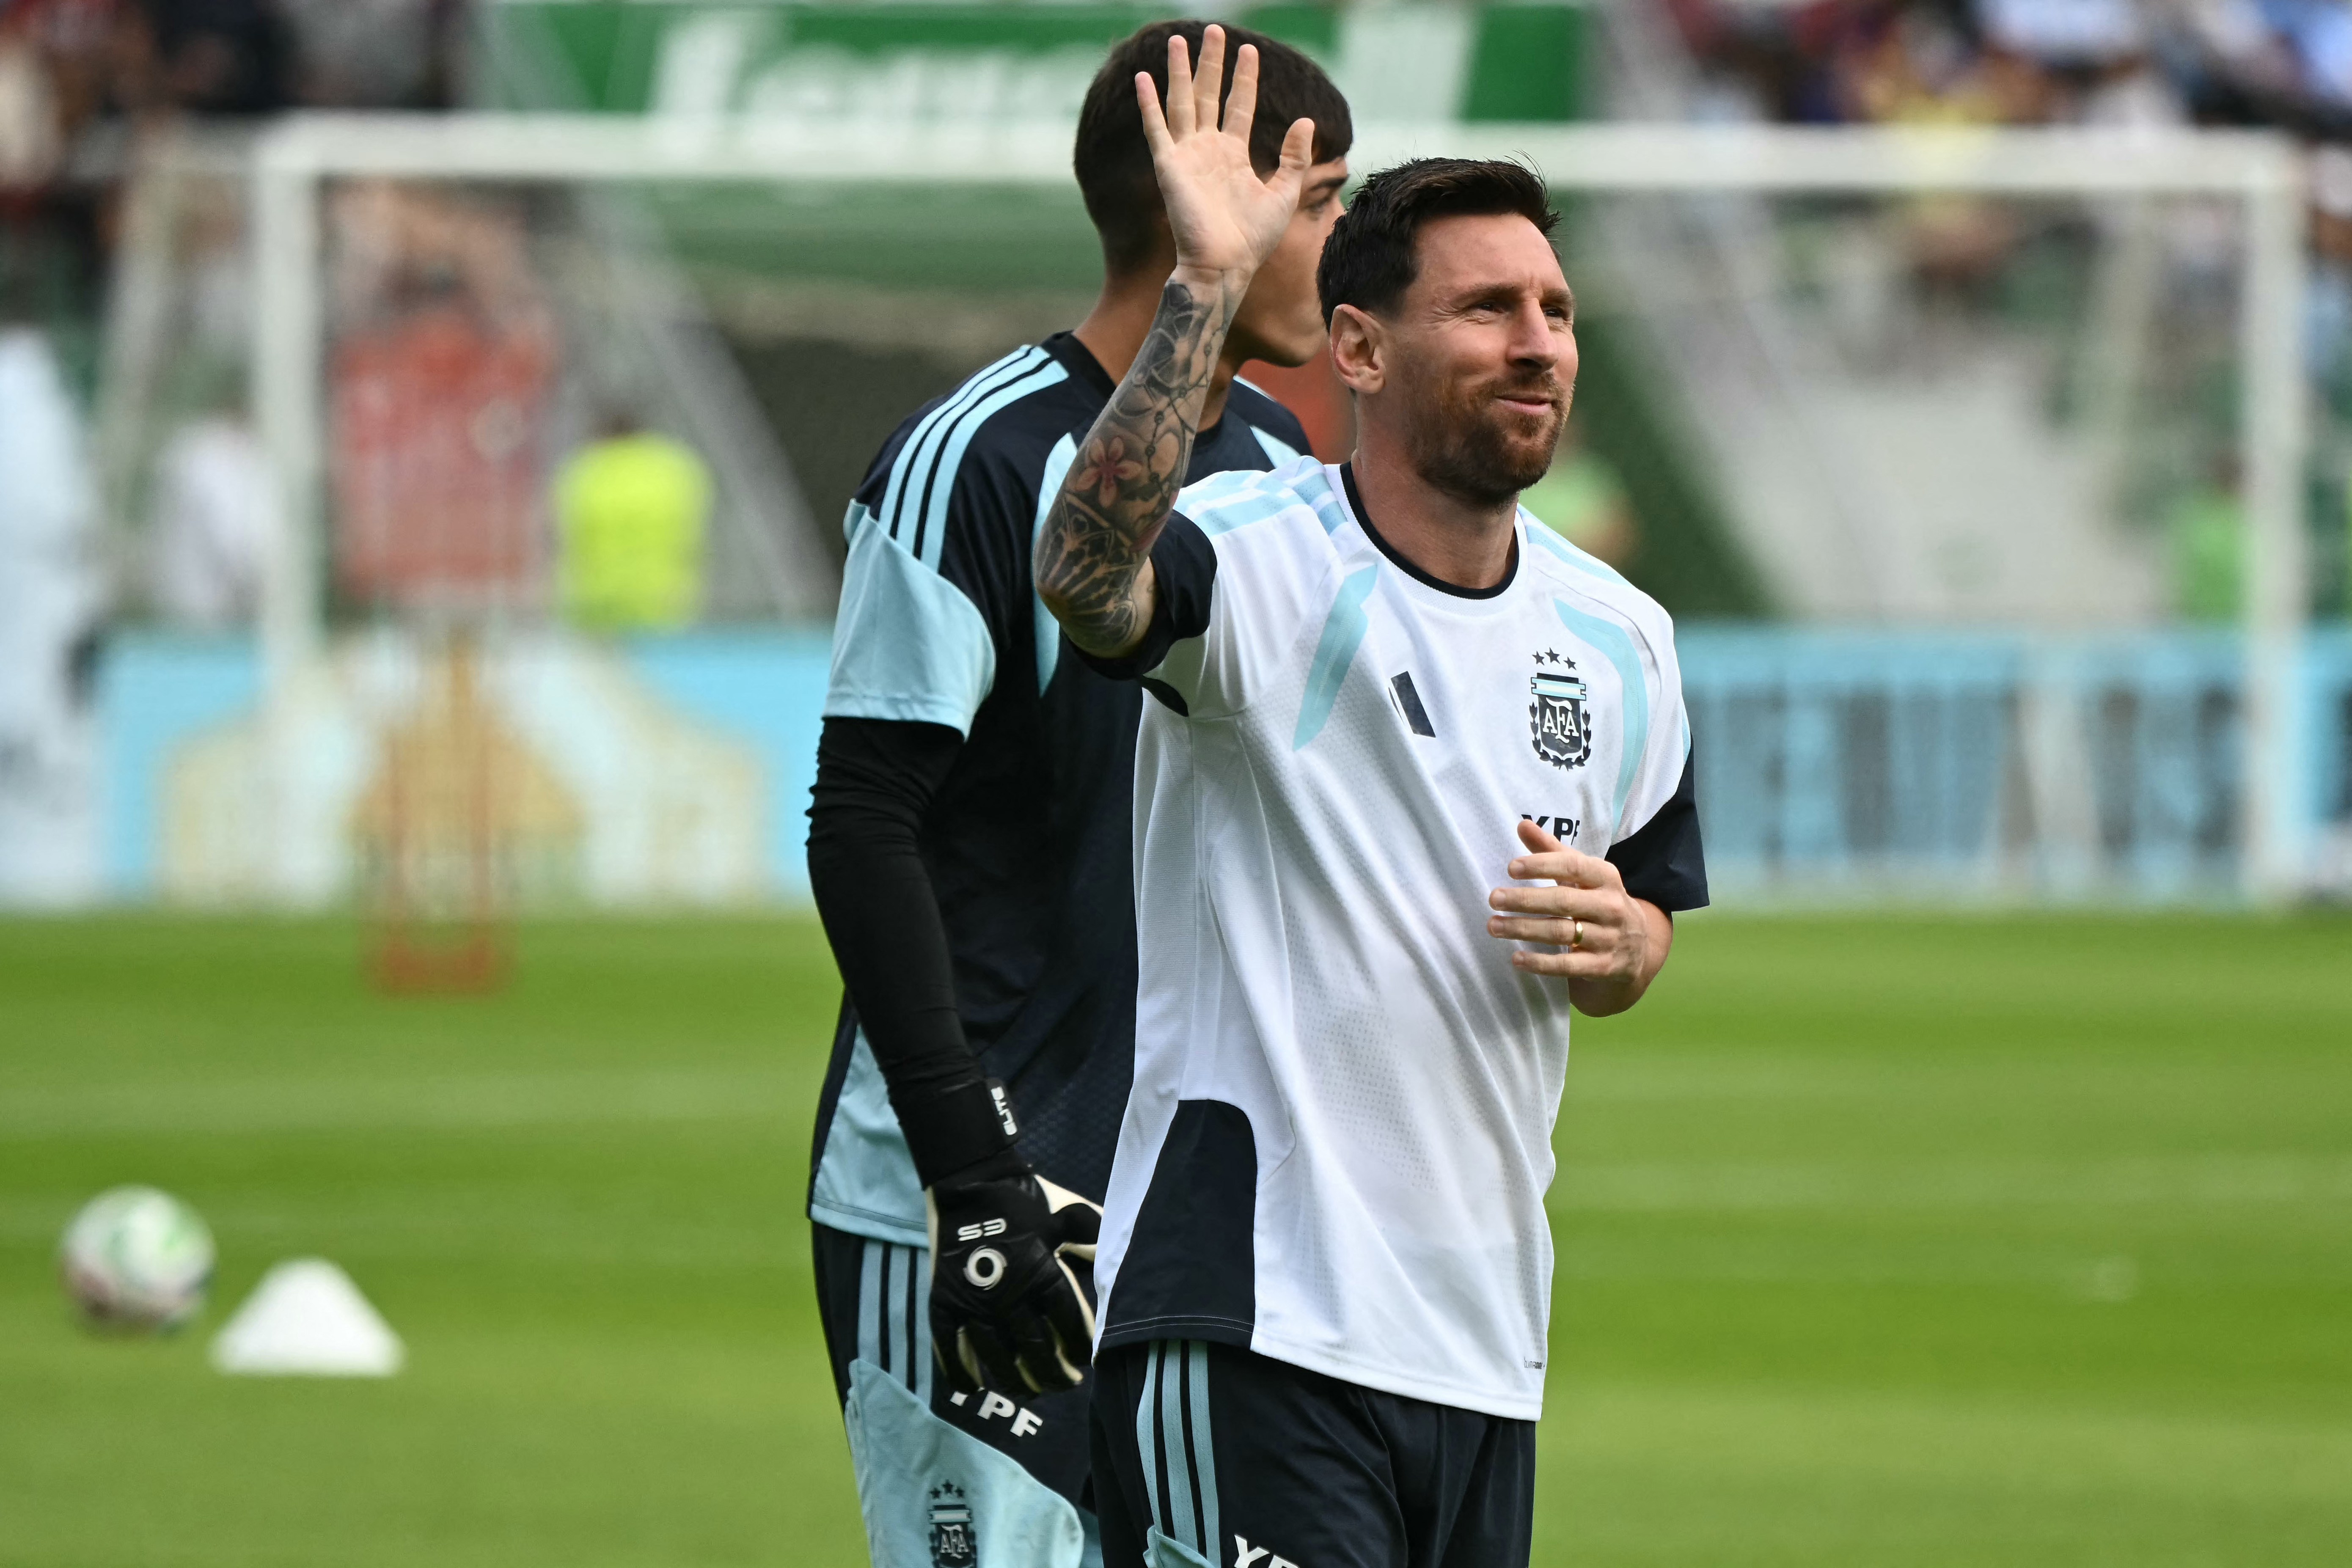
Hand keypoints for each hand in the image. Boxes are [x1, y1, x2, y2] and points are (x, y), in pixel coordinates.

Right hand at [925, 1150, 1102, 1395]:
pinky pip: (948, 1349)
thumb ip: (1094, 1240)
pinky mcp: (943, 1301)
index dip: (1078, 1349)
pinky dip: (961, 1372)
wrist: (969, 1178)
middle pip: (1035, 1352)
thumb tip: (1119, 1260)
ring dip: (1014, 1382)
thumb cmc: (1025, 1197)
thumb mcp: (1069, 1216)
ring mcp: (973, 1301)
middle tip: (1065, 1384)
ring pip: (996, 1359)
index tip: (1084, 1361)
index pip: (1069, 1327)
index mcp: (1043, 1273)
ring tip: (1028, 1390)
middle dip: (1054, 1375)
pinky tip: (973, 1387)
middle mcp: (1009, 1294)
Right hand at [1136, 26, 1314, 284]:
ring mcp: (1187, 156)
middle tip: (1213, 30)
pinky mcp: (1169, 166)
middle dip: (1211, 63)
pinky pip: (1156, 129)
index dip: (1244, 78)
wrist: (1226, 265)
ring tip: (1178, 39)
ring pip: (1182, 102)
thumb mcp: (1285, 193)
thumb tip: (1306, 121)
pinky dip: (1149, 104)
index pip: (1239, 105)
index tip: (1248, 49)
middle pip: (1209, 94)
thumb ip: (1295, 157)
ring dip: (1179, 71)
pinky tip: (1144, 78)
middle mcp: (1209, 150)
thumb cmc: (1254, 239)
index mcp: (1234, 155)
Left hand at [1486, 819, 1665, 1010]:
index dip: (1542, 865)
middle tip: (1493, 898)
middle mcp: (1611, 906)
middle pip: (1563, 901)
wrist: (1638, 946)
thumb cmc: (1599, 901)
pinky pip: (1568, 965)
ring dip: (1523, 929)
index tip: (1511, 867)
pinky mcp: (1603, 966)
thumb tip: (1522, 824)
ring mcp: (1609, 938)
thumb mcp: (1583, 874)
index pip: (1573, 866)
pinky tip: (1516, 958)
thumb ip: (1552, 851)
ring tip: (1493, 925)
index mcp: (1606, 877)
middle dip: (1525, 899)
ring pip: (1561, 932)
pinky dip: (1540, 963)